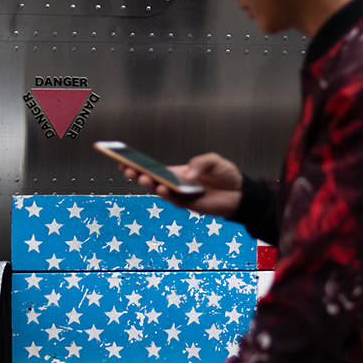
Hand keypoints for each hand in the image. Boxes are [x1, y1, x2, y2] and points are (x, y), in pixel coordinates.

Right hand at [120, 152, 242, 218]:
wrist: (240, 193)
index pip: (154, 168)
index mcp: (177, 172)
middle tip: (126, 168)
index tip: (122, 159)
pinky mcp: (188, 204)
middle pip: (152, 179)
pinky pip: (174, 200)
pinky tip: (162, 187)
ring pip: (159, 190)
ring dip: (150, 184)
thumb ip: (200, 163)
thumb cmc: (225, 175)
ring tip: (142, 177)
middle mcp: (175, 183)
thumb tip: (187, 174)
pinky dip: (167, 194)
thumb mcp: (213, 161)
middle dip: (137, 174)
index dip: (138, 164)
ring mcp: (180, 195)